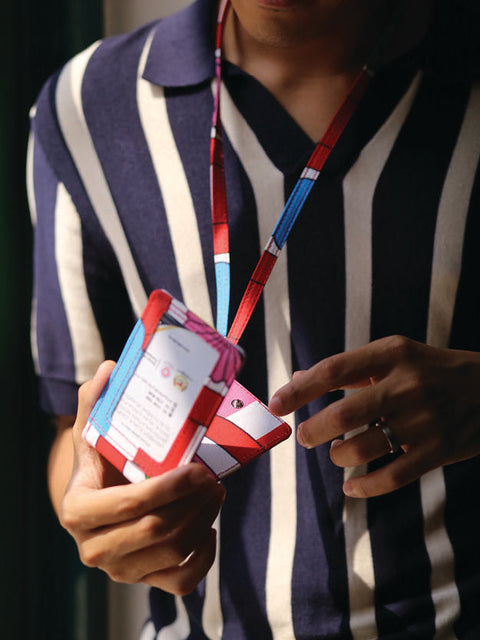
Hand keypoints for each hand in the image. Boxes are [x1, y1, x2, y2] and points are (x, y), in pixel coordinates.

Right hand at [59, 361, 225, 594]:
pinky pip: (180, 582)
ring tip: (217, 493)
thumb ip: (94, 401)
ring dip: (203, 521)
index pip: (128, 504)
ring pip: (172, 552)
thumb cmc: (100, 463)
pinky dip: (203, 558)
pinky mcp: (143, 582)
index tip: (198, 469)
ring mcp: (119, 570)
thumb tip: (110, 368)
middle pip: (156, 530)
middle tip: (214, 478)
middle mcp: (93, 548)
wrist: (99, 503)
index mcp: (78, 511)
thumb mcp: (91, 431)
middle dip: (193, 503)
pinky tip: (210, 530)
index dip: (169, 488)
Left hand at [269, 335, 479, 497]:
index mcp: (393, 354)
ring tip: (336, 452)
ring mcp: (425, 419)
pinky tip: (351, 487)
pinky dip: (364, 487)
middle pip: (344, 412)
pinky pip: (392, 477)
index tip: (275, 404)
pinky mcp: (439, 450)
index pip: (333, 370)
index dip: (298, 390)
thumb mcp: (396, 356)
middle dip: (314, 429)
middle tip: (305, 437)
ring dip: (340, 456)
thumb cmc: (432, 370)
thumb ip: (349, 368)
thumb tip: (296, 379)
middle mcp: (407, 384)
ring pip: (364, 447)